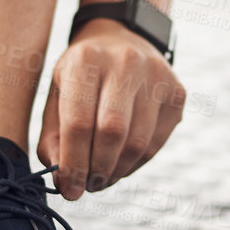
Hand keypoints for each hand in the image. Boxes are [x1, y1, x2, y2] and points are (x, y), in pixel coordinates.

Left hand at [37, 20, 183, 199]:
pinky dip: (135, 163)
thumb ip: (53, 139)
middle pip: (113, 133)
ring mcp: (157, 76)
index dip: (73, 164)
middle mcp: (125, 62)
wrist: (121, 39)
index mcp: (86, 60)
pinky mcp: (177, 92)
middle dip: (97, 170)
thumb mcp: (56, 95)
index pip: (78, 123)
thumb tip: (65, 182)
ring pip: (138, 143)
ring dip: (117, 171)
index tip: (69, 190)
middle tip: (87, 187)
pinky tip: (120, 163)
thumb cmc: (81, 76)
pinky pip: (156, 143)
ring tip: (101, 178)